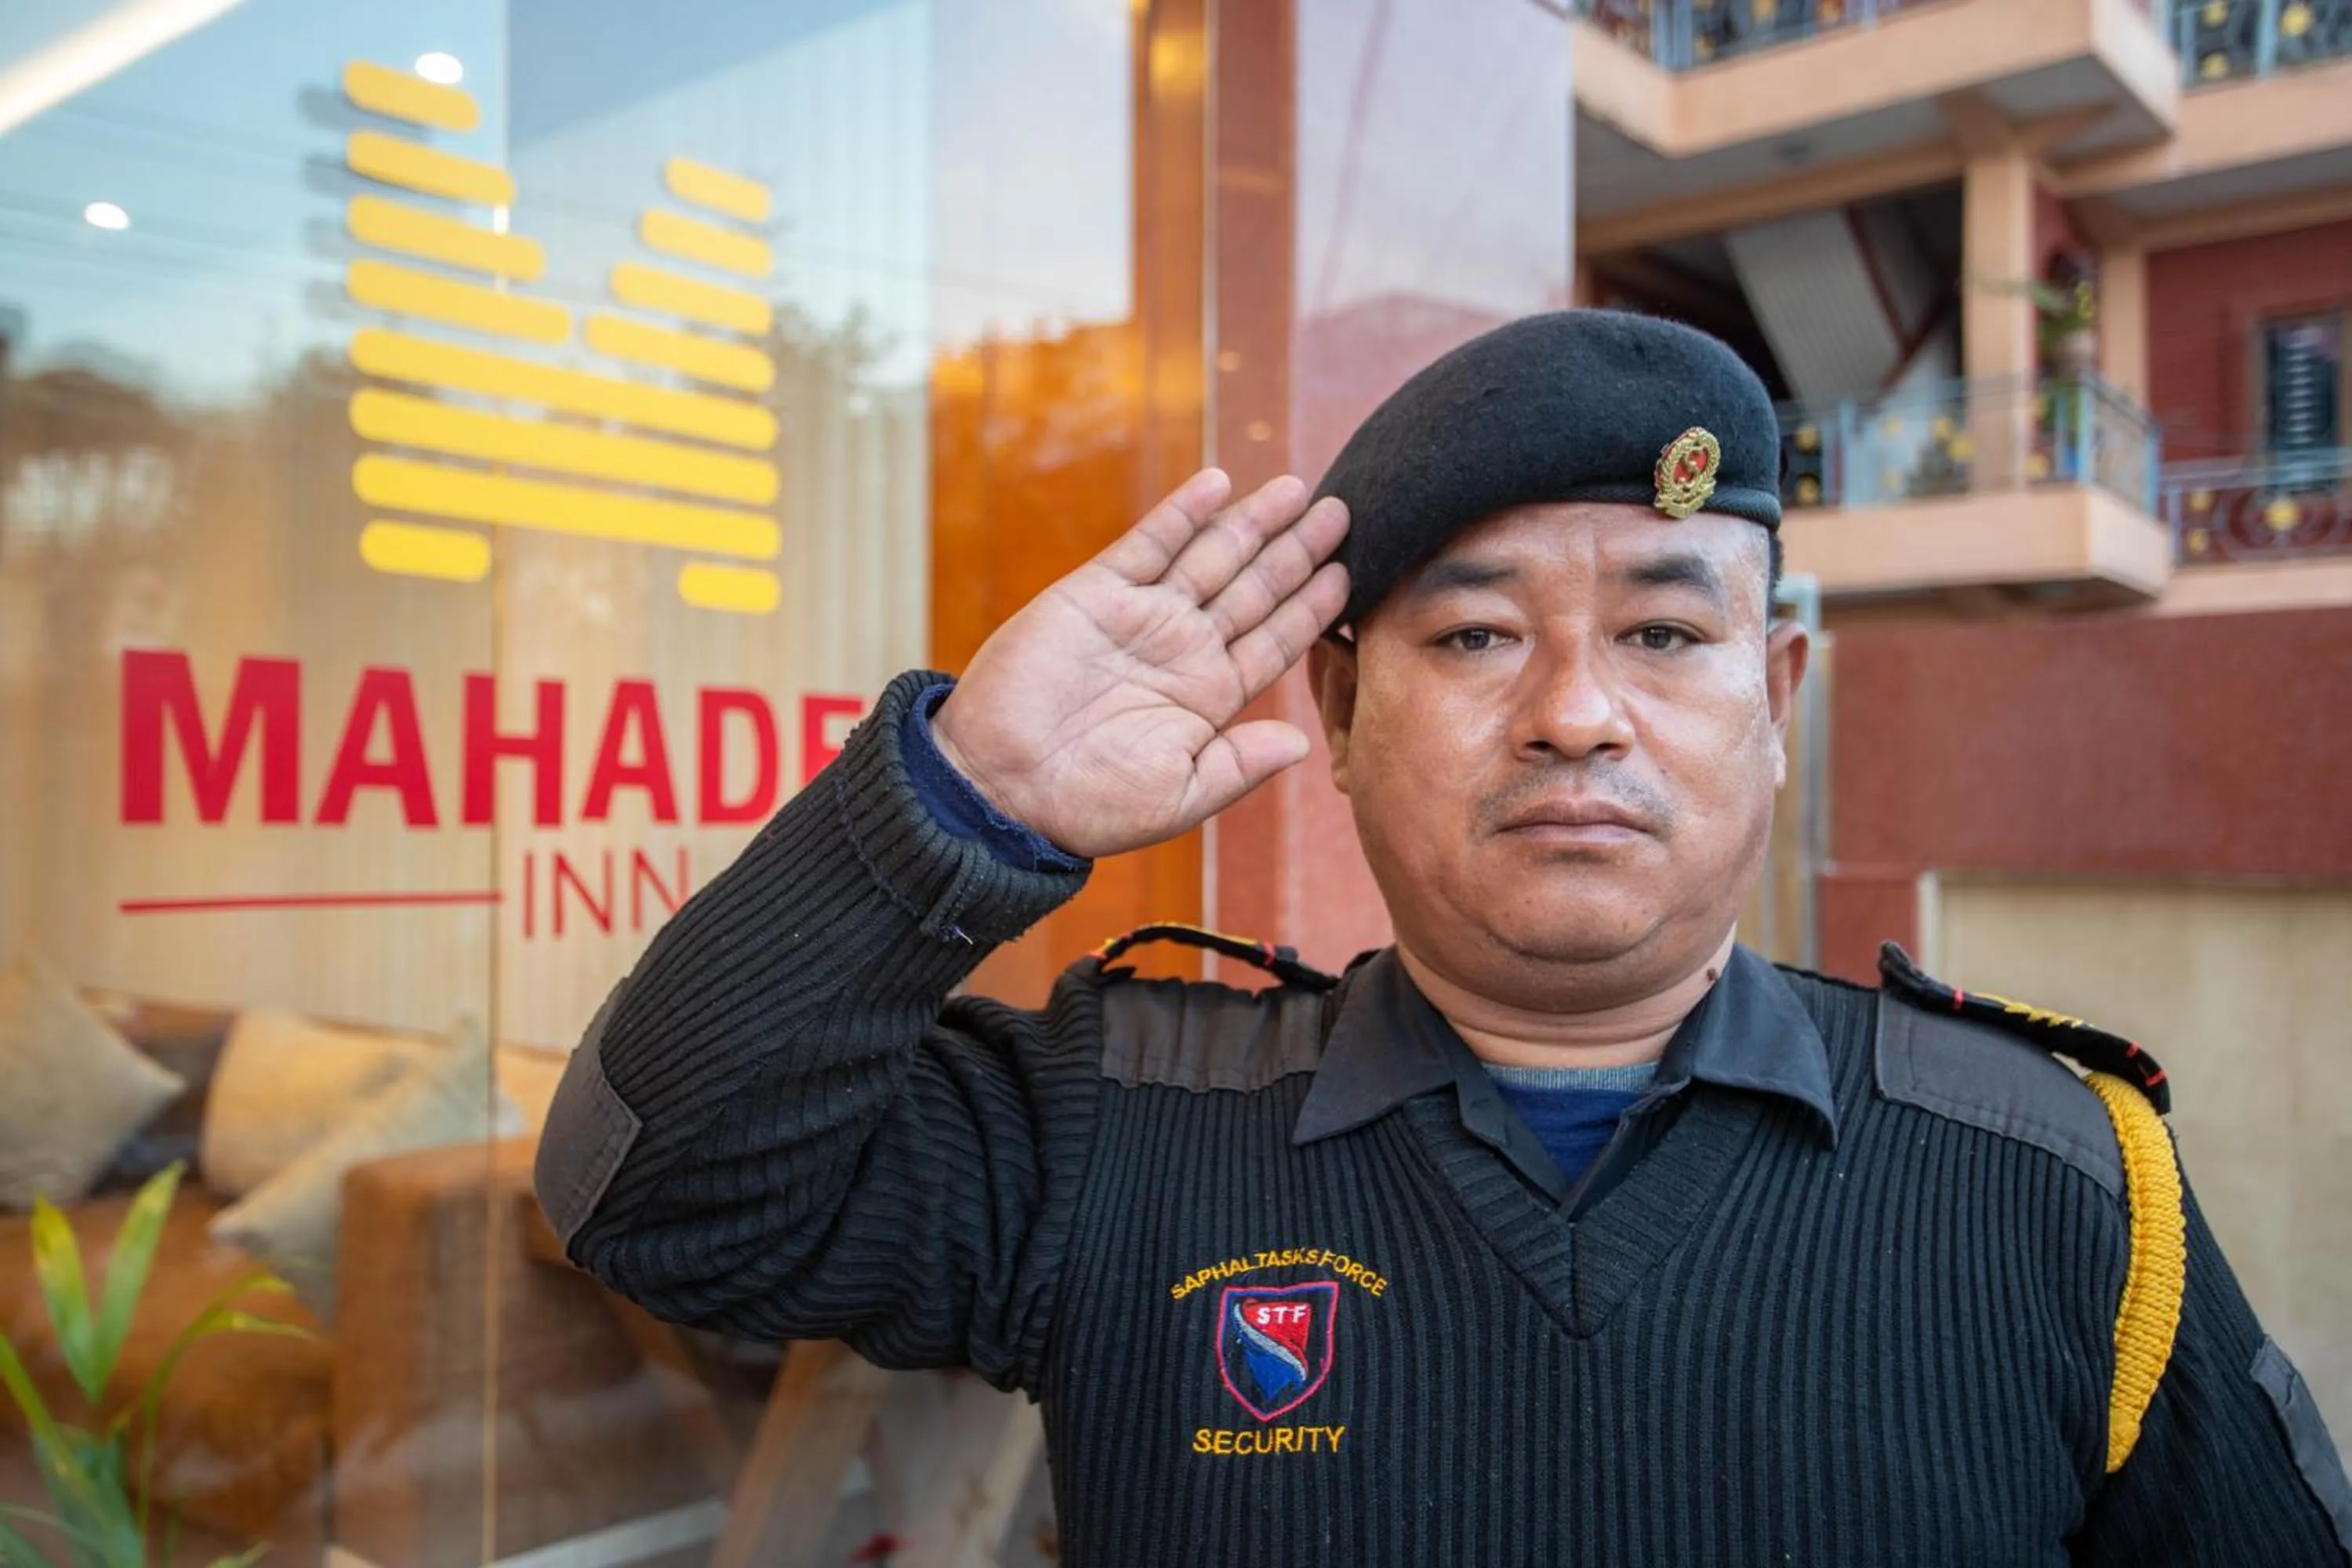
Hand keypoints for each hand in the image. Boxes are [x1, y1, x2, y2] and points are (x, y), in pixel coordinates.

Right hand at [930, 469, 1349, 859]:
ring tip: (1298, 488)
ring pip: (1212, 556)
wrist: (1001, 788)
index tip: (1351, 573)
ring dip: (1253, 522)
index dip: (1313, 606)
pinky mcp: (1095, 594)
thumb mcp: (1178, 795)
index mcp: (1209, 697)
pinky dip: (1183, 513)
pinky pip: (1148, 543)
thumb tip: (1302, 744)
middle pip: (1254, 587)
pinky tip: (1220, 485)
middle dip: (1298, 550)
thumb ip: (1239, 766)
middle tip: (1344, 510)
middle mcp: (1182, 649)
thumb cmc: (1088, 806)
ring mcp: (1141, 617)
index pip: (1276, 640)